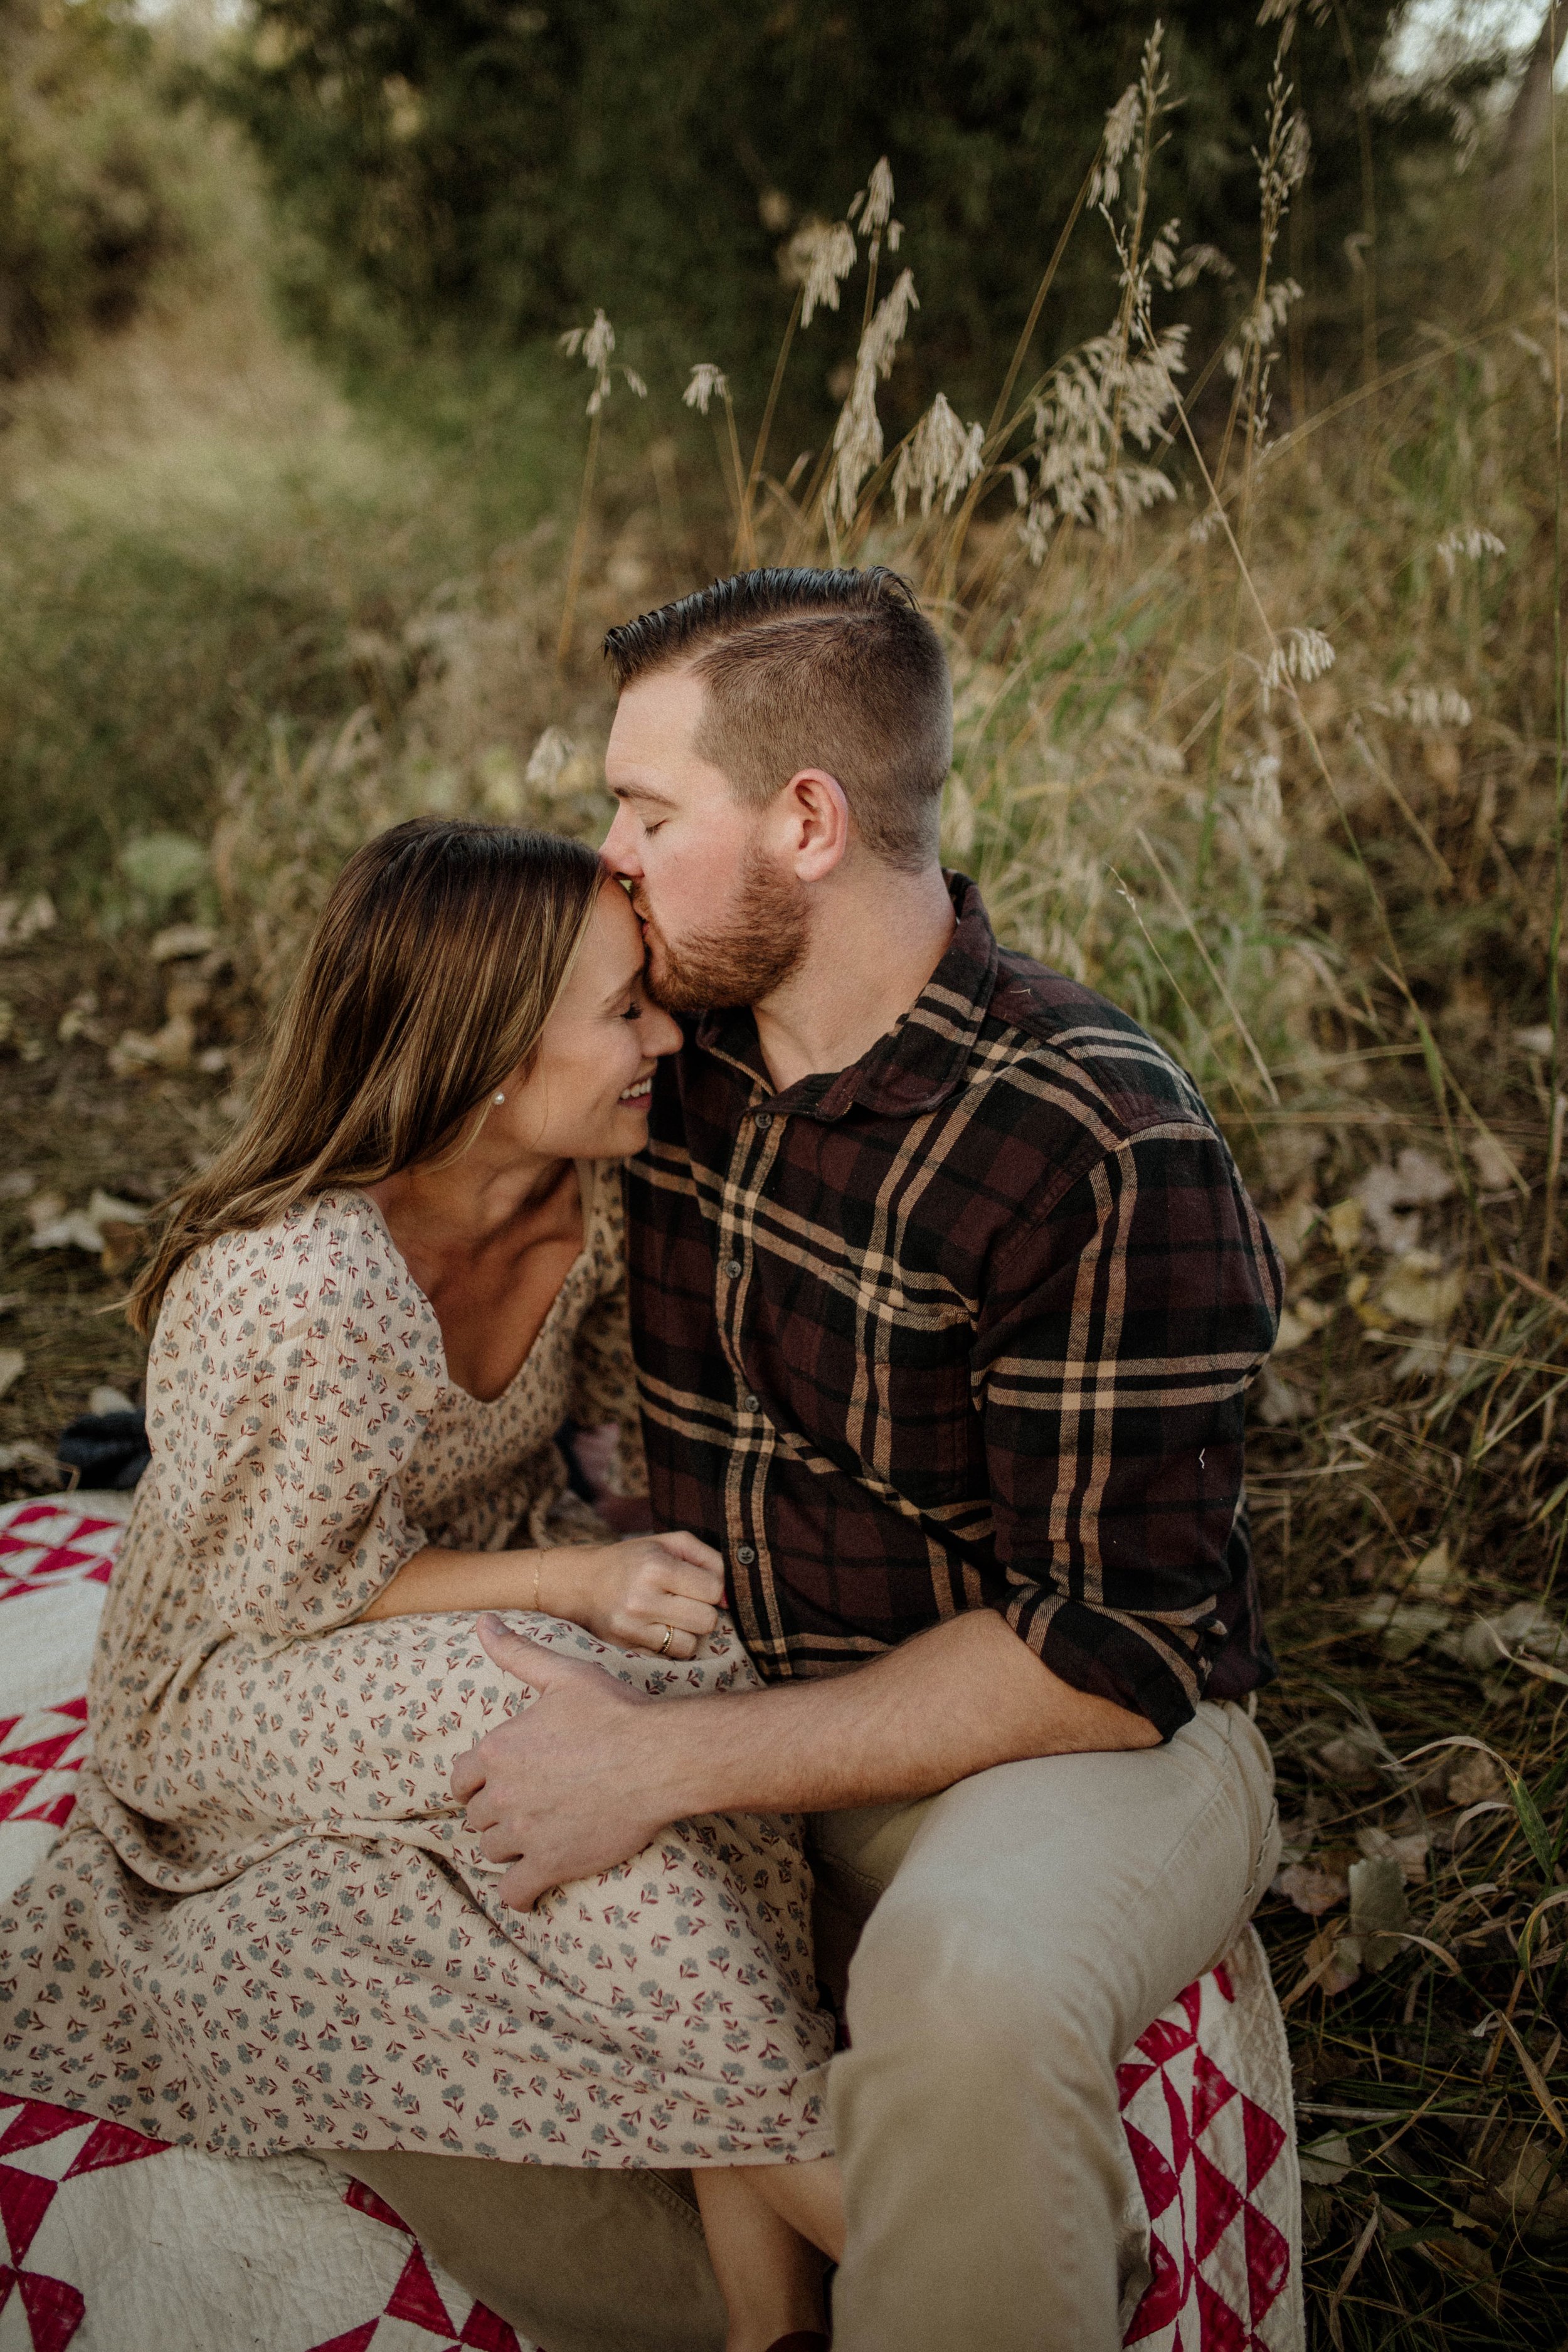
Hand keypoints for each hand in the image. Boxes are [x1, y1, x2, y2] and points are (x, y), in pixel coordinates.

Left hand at [453, 1614, 670, 1906]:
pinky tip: (532, 1886)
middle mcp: (502, 1794)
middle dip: (496, 1814)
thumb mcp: (563, 1675)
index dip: (477, 1783)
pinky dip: (519, 1893)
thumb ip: (517, 1653)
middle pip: (477, 1818)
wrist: (659, 1757)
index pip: (461, 1779)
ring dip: (508, 1847)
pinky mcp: (551, 1864)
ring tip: (536, 1837)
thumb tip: (482, 1623)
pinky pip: (514, 1893)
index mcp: (498, 1749)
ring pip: (492, 1852)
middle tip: (528, 1807)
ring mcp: (525, 1832)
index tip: (498, 1784)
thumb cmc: (614, 1712)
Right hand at [550, 1529, 723, 1658]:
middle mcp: (642, 1599)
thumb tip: (730, 1597)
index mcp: (655, 1567)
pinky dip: (669, 1645)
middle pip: (707, 1620)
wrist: (582, 1584)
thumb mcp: (669, 1544)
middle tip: (684, 1600)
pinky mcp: (626, 1649)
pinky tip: (655, 1628)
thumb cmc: (634, 1560)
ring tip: (669, 1615)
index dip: (712, 1587)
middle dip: (702, 1610)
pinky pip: (669, 1657)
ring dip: (687, 1631)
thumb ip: (709, 1560)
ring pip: (691, 1644)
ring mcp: (632, 1629)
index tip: (697, 1583)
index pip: (714, 1589)